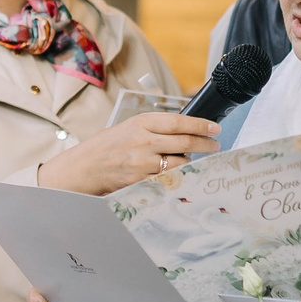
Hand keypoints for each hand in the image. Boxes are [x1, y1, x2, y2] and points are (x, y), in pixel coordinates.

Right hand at [35, 112, 219, 197]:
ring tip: (192, 160)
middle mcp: (143, 141)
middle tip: (216, 145)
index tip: (215, 128)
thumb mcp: (128, 128)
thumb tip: (183, 130)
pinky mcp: (141, 180)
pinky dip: (176, 175)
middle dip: (205, 144)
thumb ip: (153, 129)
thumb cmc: (106, 147)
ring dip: (189, 162)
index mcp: (141, 123)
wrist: (84, 167)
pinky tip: (178, 173)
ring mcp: (143, 162)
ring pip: (179, 162)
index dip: (201, 125)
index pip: (179, 122)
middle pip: (184, 142)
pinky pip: (168, 178)